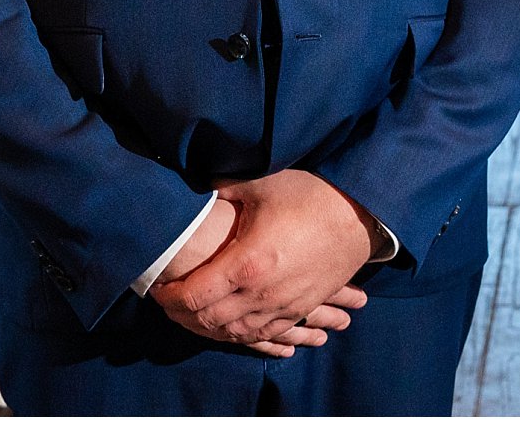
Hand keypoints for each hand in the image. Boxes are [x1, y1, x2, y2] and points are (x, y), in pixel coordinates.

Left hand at [150, 170, 372, 350]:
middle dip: (183, 316)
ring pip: (235, 332)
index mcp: (245, 263)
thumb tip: (197, 188)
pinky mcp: (301, 306)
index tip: (158, 289)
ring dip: (209, 329)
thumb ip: (223, 190)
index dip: (169, 297)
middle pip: (209, 319)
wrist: (361, 214)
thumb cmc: (312, 195)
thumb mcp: (261, 185)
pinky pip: (265, 334)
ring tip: (194, 317)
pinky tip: (231, 329)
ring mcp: (283, 304)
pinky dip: (241, 335)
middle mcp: (261, 292)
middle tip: (169, 305)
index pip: (193, 295)